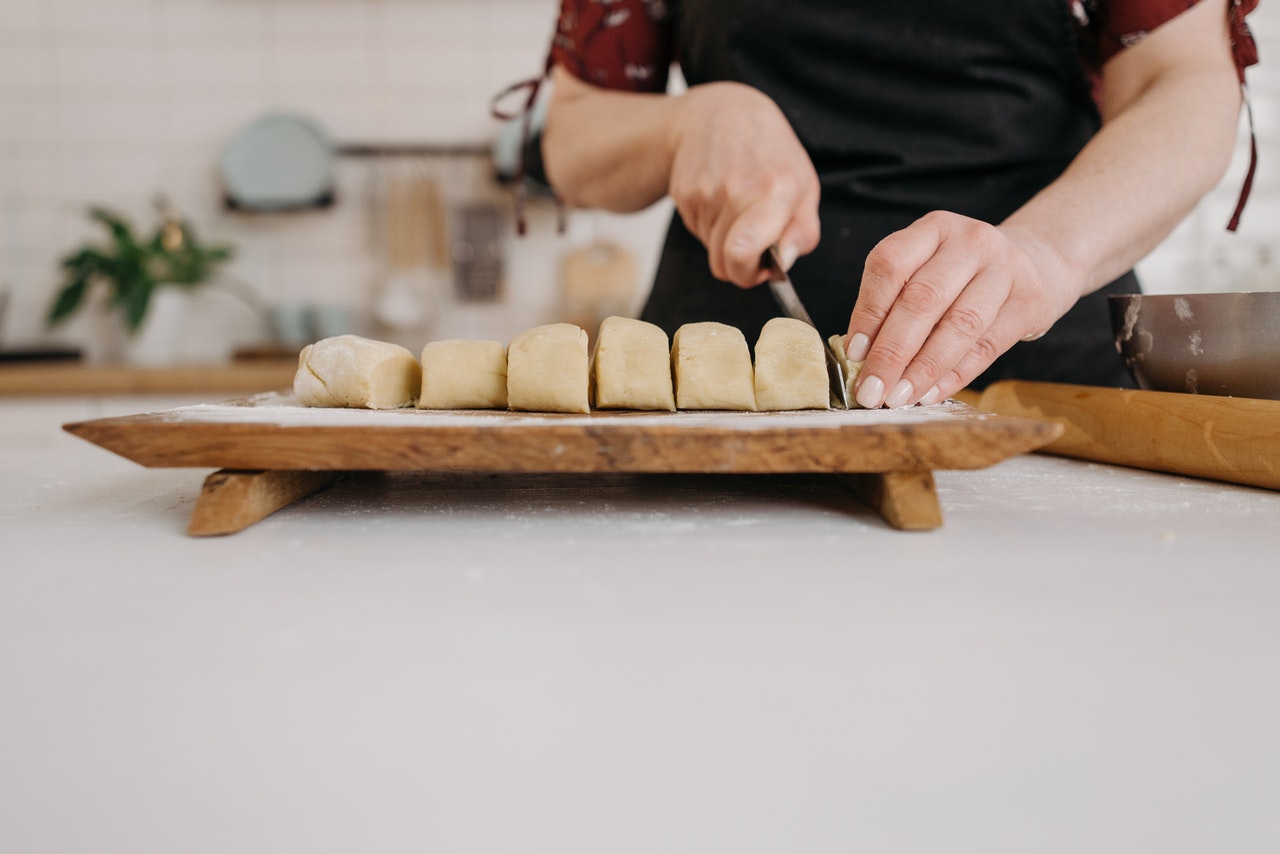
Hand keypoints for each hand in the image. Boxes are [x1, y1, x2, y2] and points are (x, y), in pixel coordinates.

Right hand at [668, 82, 820, 285]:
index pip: (742, 254)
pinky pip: (697, 231)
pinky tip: (720, 196)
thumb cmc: (771, 154)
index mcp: (774, 191)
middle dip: (738, 264)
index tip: (762, 269)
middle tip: (753, 243)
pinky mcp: (682, 193)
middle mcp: (735, 190)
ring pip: (710, 249)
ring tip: (737, 205)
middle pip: (723, 263)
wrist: (721, 113)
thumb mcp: (804, 187)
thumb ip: (803, 233)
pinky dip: (710, 224)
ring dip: (725, 239)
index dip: (749, 275)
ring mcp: (704, 192)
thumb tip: (784, 263)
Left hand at [844, 211, 1079, 407]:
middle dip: (891, 351)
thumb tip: (859, 357)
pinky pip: (987, 346)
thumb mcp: (927, 269)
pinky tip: (930, 394)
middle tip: (870, 389)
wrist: (1034, 264)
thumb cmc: (962, 276)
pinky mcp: (1030, 301)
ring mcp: (1006, 268)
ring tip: (898, 398)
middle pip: (923, 298)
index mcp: (933, 228)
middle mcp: (970, 241)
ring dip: (923, 368)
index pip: (890, 265)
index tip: (853, 353)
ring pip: (959, 324)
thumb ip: (894, 304)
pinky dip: (954, 375)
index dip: (868, 312)